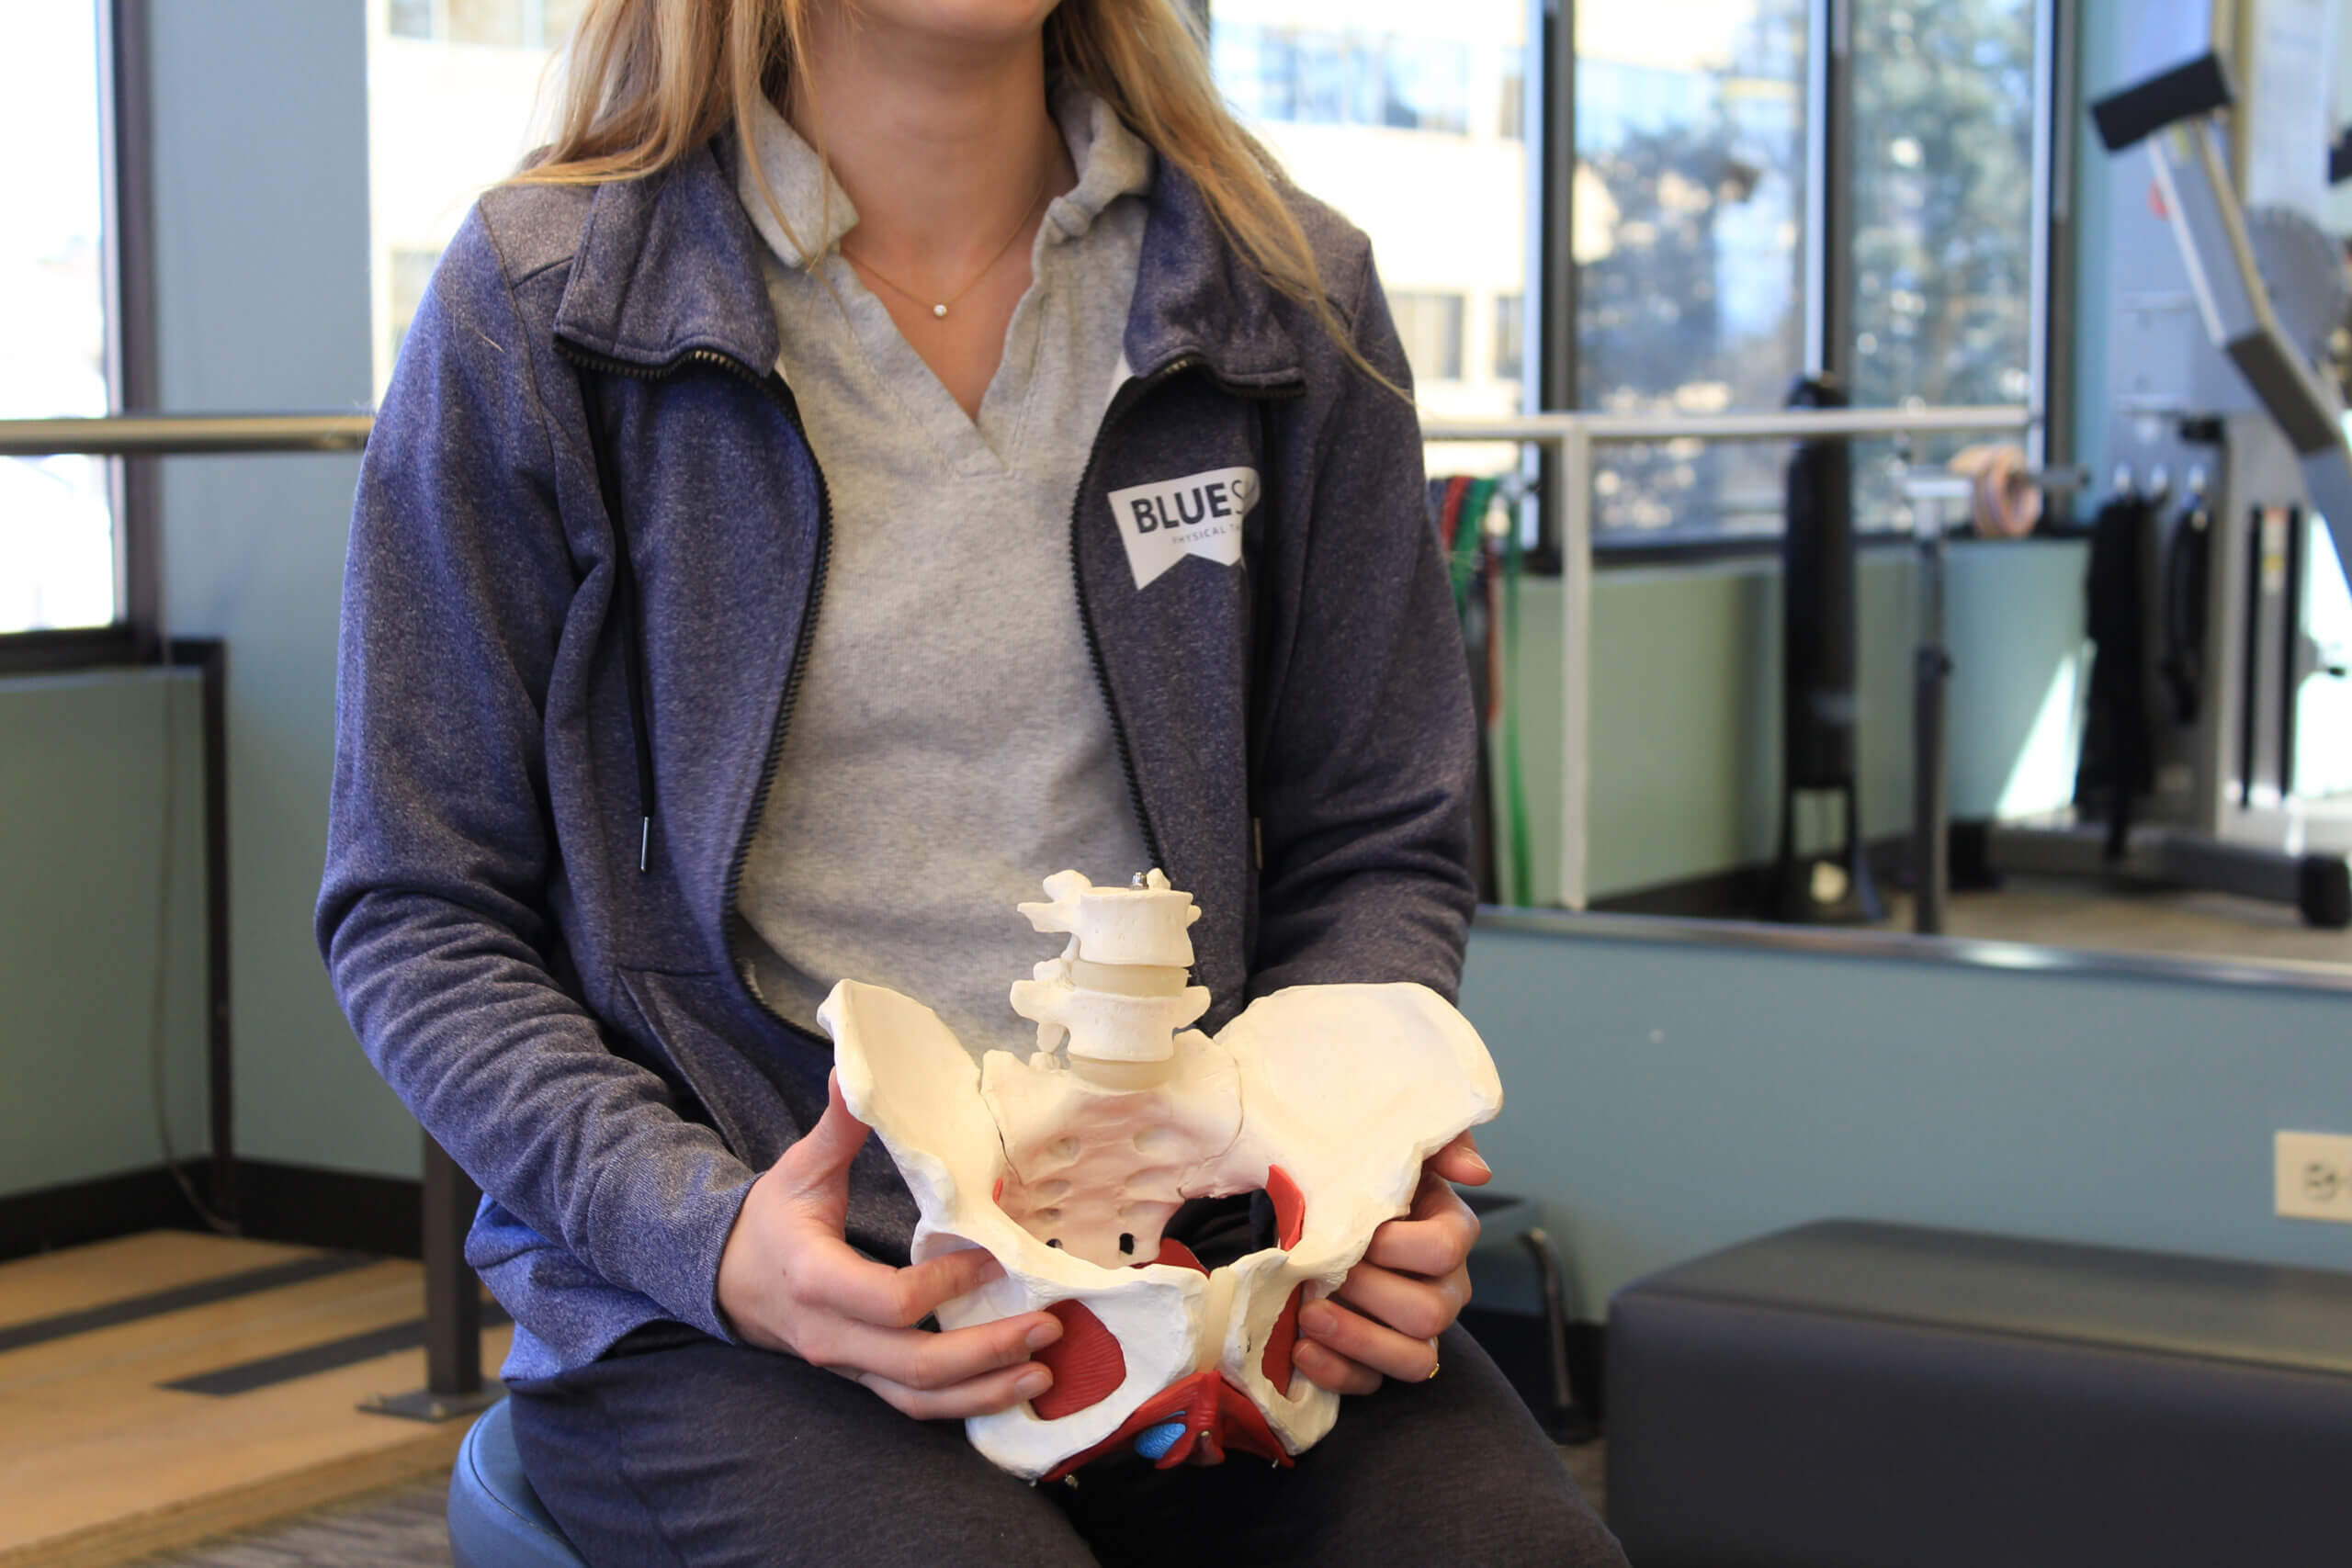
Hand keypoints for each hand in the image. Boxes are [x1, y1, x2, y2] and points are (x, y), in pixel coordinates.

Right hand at [715, 1071, 1062, 1417]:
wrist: (723, 1280)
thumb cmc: (768, 1221)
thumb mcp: (797, 1170)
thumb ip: (836, 1128)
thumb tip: (854, 1070)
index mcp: (815, 1280)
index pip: (891, 1300)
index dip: (948, 1284)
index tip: (995, 1257)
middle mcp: (831, 1336)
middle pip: (917, 1364)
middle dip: (987, 1350)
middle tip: (1048, 1327)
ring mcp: (846, 1366)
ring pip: (918, 1398)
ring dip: (984, 1390)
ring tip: (1043, 1371)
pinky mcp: (860, 1378)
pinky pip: (913, 1404)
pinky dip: (965, 1403)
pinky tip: (1010, 1387)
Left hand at [1293, 1131, 1487, 1395]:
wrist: (1320, 1212)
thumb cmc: (1361, 1180)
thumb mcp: (1392, 1149)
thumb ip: (1440, 1143)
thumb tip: (1475, 1172)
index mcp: (1451, 1233)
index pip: (1446, 1248)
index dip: (1399, 1246)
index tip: (1360, 1232)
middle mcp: (1444, 1288)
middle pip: (1430, 1313)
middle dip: (1369, 1293)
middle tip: (1323, 1271)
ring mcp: (1415, 1332)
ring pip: (1413, 1359)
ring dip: (1356, 1339)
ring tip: (1308, 1314)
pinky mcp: (1379, 1361)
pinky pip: (1370, 1383)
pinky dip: (1335, 1371)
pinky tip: (1301, 1348)